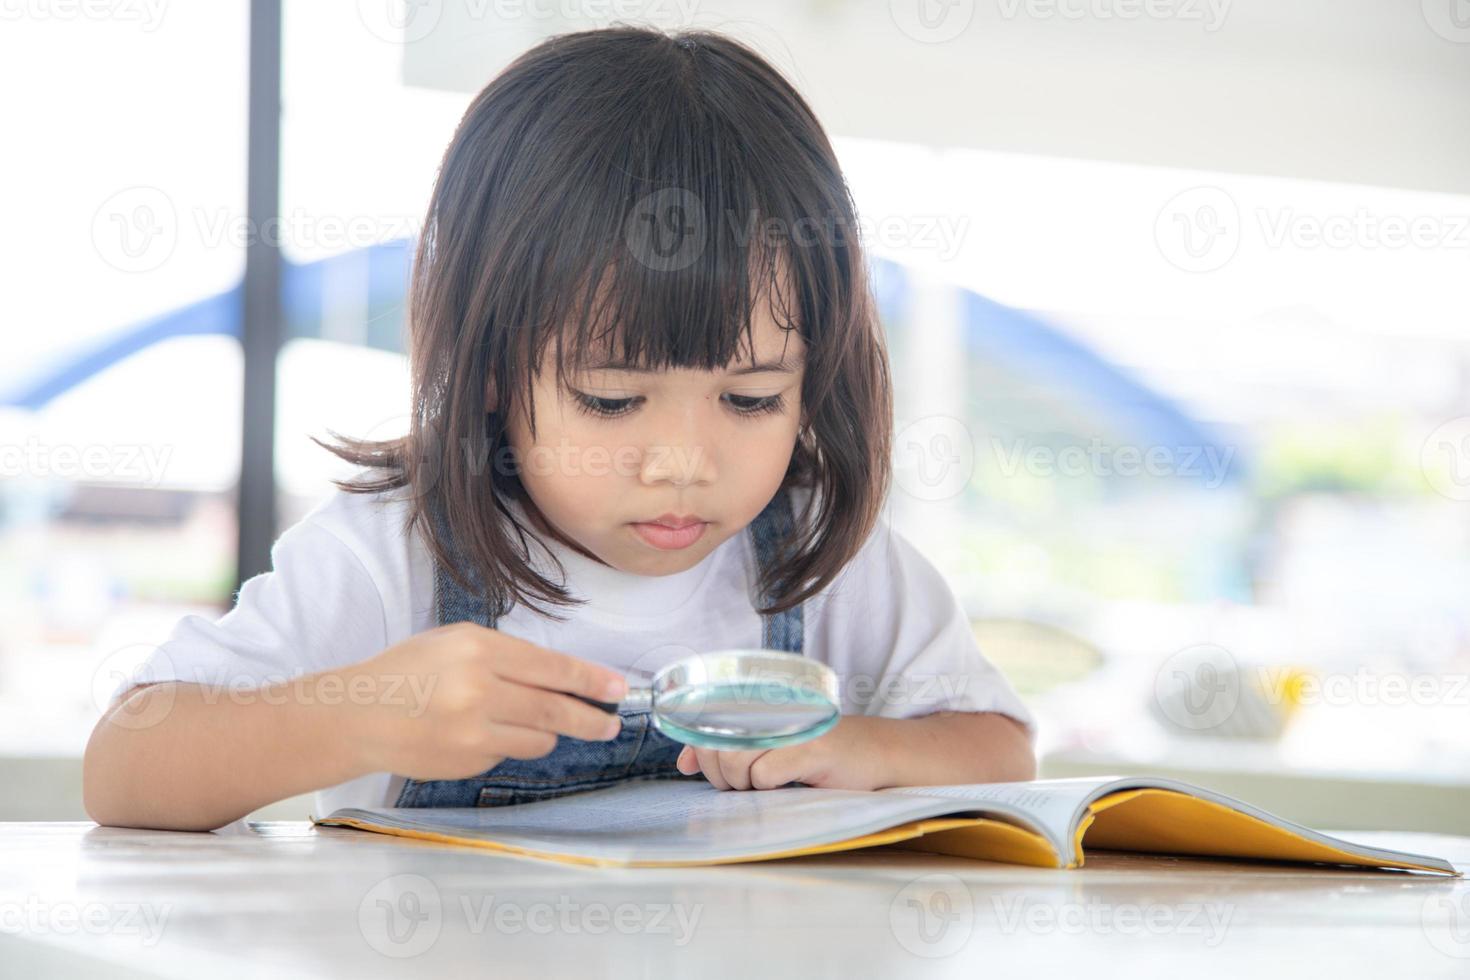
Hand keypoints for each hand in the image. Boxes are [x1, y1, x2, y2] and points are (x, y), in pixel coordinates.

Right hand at [338, 622, 627, 780]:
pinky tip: (481, 732)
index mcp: (480, 649)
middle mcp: (479, 690)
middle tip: (611, 723)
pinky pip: (507, 754)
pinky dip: (507, 744)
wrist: (358, 715)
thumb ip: (507, 657)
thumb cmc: (409, 671)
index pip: (552, 668)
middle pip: (554, 710)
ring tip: (533, 722)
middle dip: (591, 718)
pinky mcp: (467, 762)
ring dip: (548, 732)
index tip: (619, 689)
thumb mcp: (456, 642)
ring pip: (538, 738)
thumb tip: (561, 677)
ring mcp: (474, 732)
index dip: (592, 680)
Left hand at [674, 716, 891, 791]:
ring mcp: (793, 726)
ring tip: (759, 786)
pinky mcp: (812, 749)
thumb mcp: (769, 748)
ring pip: (738, 759)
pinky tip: (784, 784)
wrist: (875, 753)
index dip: (699, 748)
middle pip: (719, 744)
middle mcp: (774, 707)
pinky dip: (768, 786)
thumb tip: (684, 763)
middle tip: (737, 786)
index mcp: (759, 702)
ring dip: (742, 783)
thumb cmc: (818, 753)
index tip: (700, 770)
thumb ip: (725, 750)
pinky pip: (766, 774)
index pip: (708, 718)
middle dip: (719, 775)